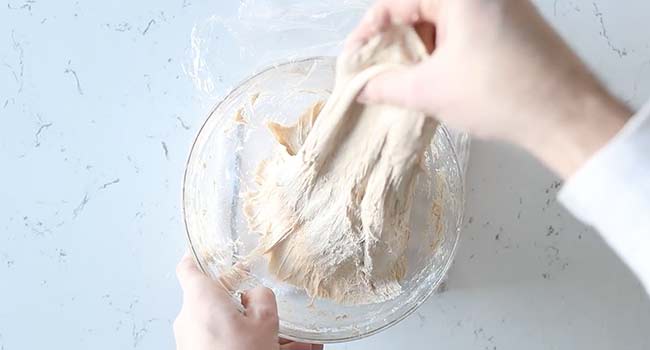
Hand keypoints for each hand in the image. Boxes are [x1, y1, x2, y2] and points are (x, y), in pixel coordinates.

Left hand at [174, 252, 322, 349]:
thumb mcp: (265, 323)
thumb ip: (261, 298)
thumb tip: (255, 294)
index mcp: (201, 300)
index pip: (189, 267)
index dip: (199, 256)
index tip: (208, 252)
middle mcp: (189, 319)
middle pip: (217, 302)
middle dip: (247, 307)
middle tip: (273, 313)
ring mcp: (191, 342)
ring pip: (226, 328)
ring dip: (255, 331)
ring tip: (296, 344)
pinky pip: (225, 345)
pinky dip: (248, 346)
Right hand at [348, 0, 630, 177]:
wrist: (566, 114)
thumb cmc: (501, 95)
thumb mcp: (429, 91)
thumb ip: (386, 85)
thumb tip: (363, 88)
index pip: (395, 2)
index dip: (368, 32)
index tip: (355, 58)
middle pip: (419, 6)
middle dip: (394, 40)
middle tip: (378, 70)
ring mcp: (501, 3)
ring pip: (442, 17)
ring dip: (419, 46)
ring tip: (406, 79)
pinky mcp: (513, 20)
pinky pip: (464, 25)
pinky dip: (443, 47)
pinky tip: (435, 75)